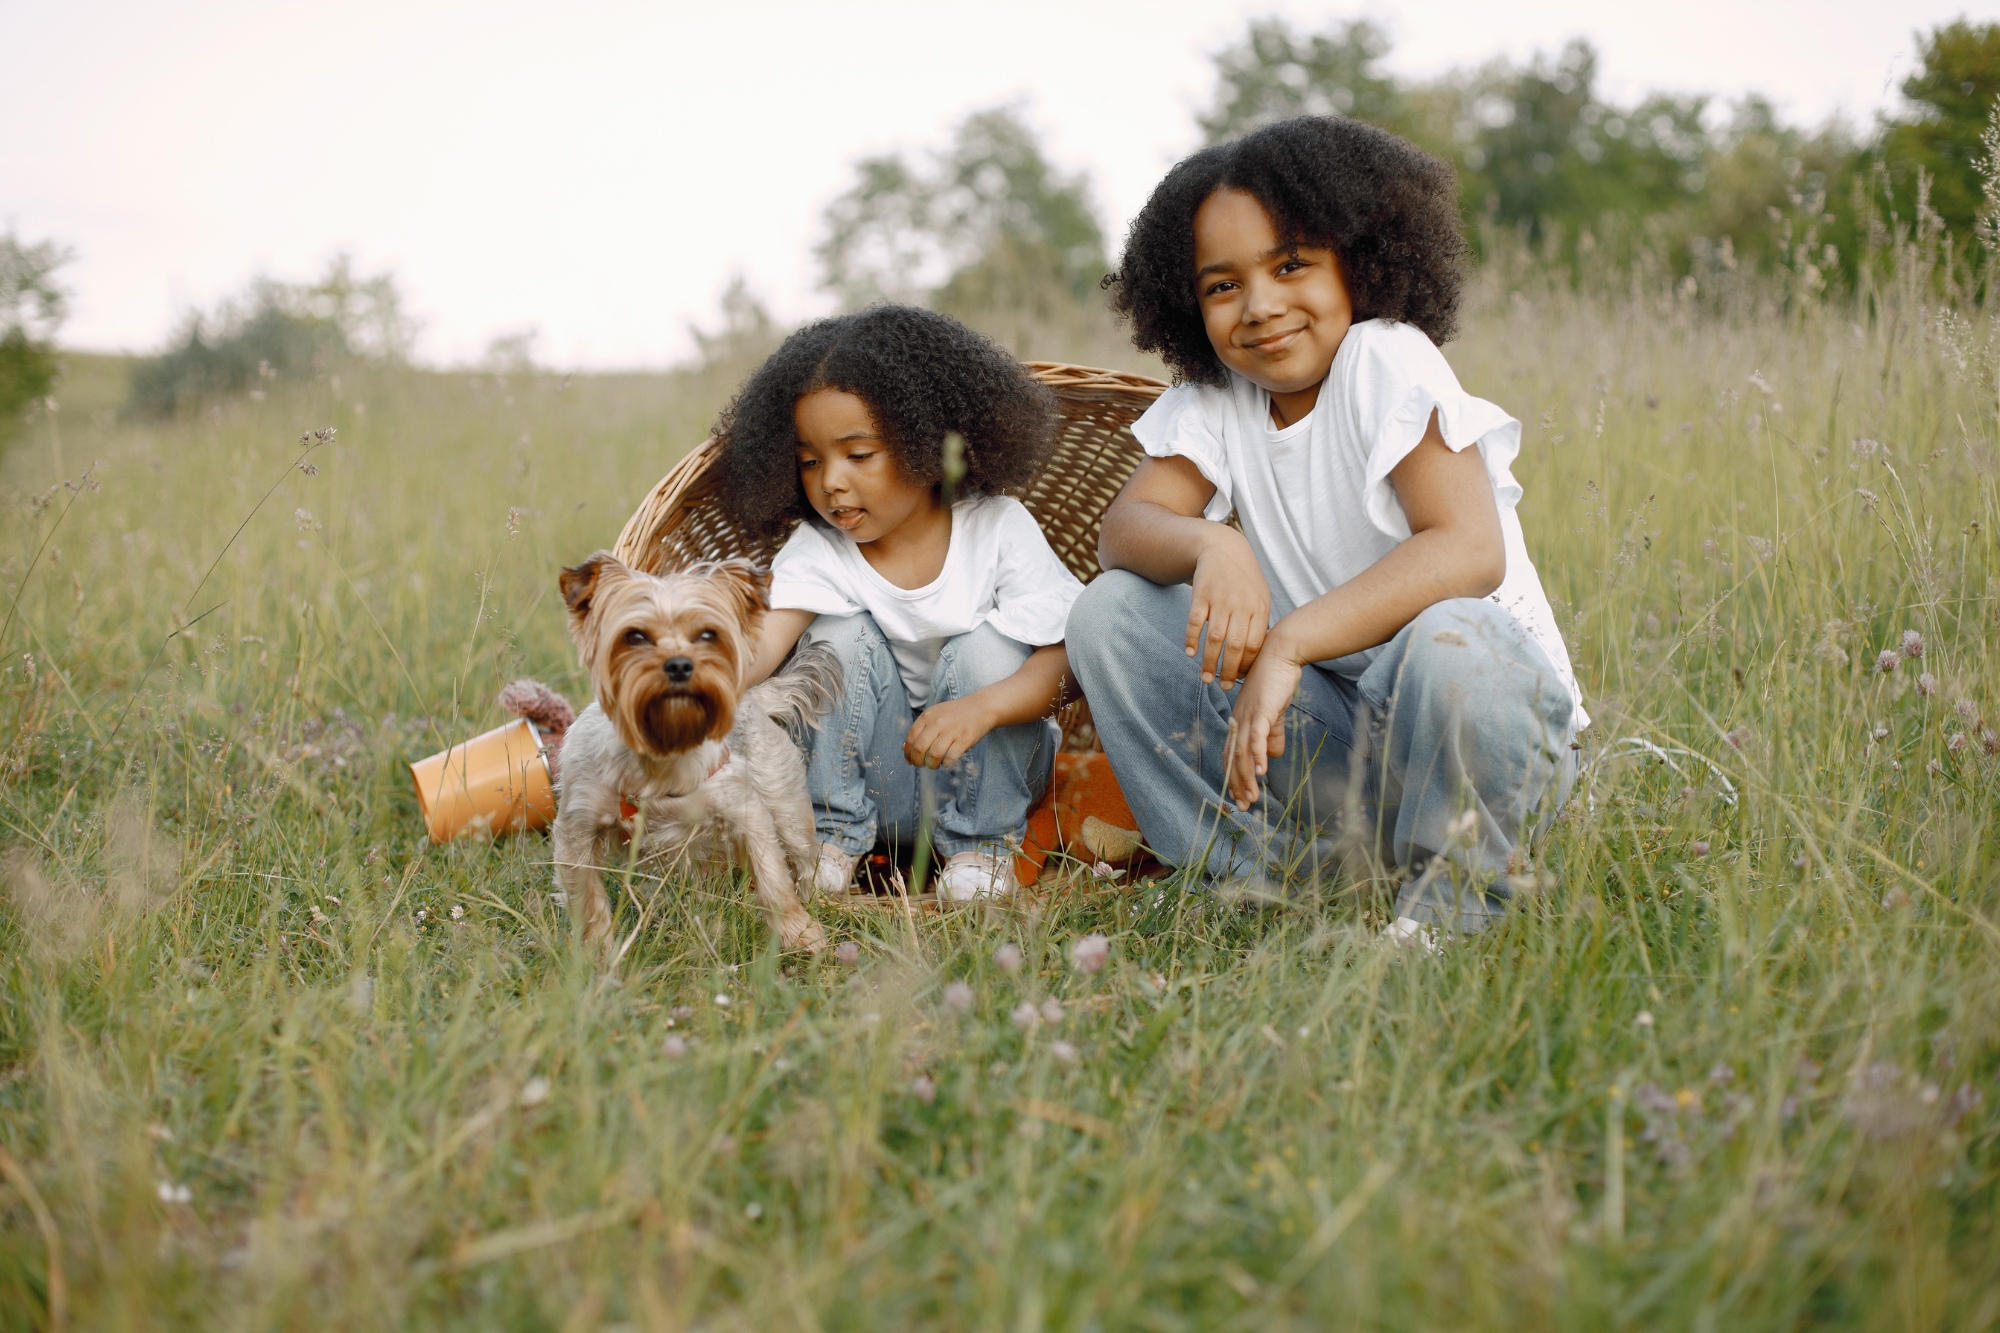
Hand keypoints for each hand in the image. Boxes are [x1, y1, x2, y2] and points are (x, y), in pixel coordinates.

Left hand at [904, 696, 995, 769]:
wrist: (981, 707)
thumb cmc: (955, 714)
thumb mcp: (935, 716)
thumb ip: (920, 730)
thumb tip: (904, 748)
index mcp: (927, 716)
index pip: (910, 738)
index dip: (908, 753)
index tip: (910, 760)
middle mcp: (938, 722)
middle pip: (919, 748)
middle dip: (917, 761)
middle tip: (921, 765)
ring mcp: (951, 731)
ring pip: (934, 755)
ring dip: (931, 765)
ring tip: (934, 765)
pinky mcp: (964, 740)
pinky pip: (950, 758)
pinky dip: (945, 764)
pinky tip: (946, 763)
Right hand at [1186, 528, 1270, 688]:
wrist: (1222, 548)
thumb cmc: (1243, 579)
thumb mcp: (1260, 597)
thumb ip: (1259, 624)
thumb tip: (1255, 657)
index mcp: (1260, 608)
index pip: (1255, 645)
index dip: (1247, 666)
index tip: (1240, 680)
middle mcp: (1241, 605)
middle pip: (1235, 646)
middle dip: (1229, 671)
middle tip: (1224, 687)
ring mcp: (1220, 599)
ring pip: (1215, 638)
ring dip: (1209, 661)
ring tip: (1205, 678)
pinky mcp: (1201, 594)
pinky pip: (1196, 622)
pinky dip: (1192, 639)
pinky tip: (1190, 653)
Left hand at [1223, 637, 1303, 810]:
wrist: (1281, 655)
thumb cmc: (1276, 682)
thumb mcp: (1272, 713)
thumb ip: (1271, 735)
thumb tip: (1271, 757)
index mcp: (1239, 723)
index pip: (1231, 756)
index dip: (1233, 777)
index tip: (1239, 798)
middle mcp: (1238, 721)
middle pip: (1234, 759)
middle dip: (1238, 785)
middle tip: (1244, 806)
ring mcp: (1248, 716)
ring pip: (1243, 753)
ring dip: (1247, 777)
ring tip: (1253, 797)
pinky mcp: (1261, 709)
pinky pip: (1257, 736)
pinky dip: (1258, 754)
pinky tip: (1263, 771)